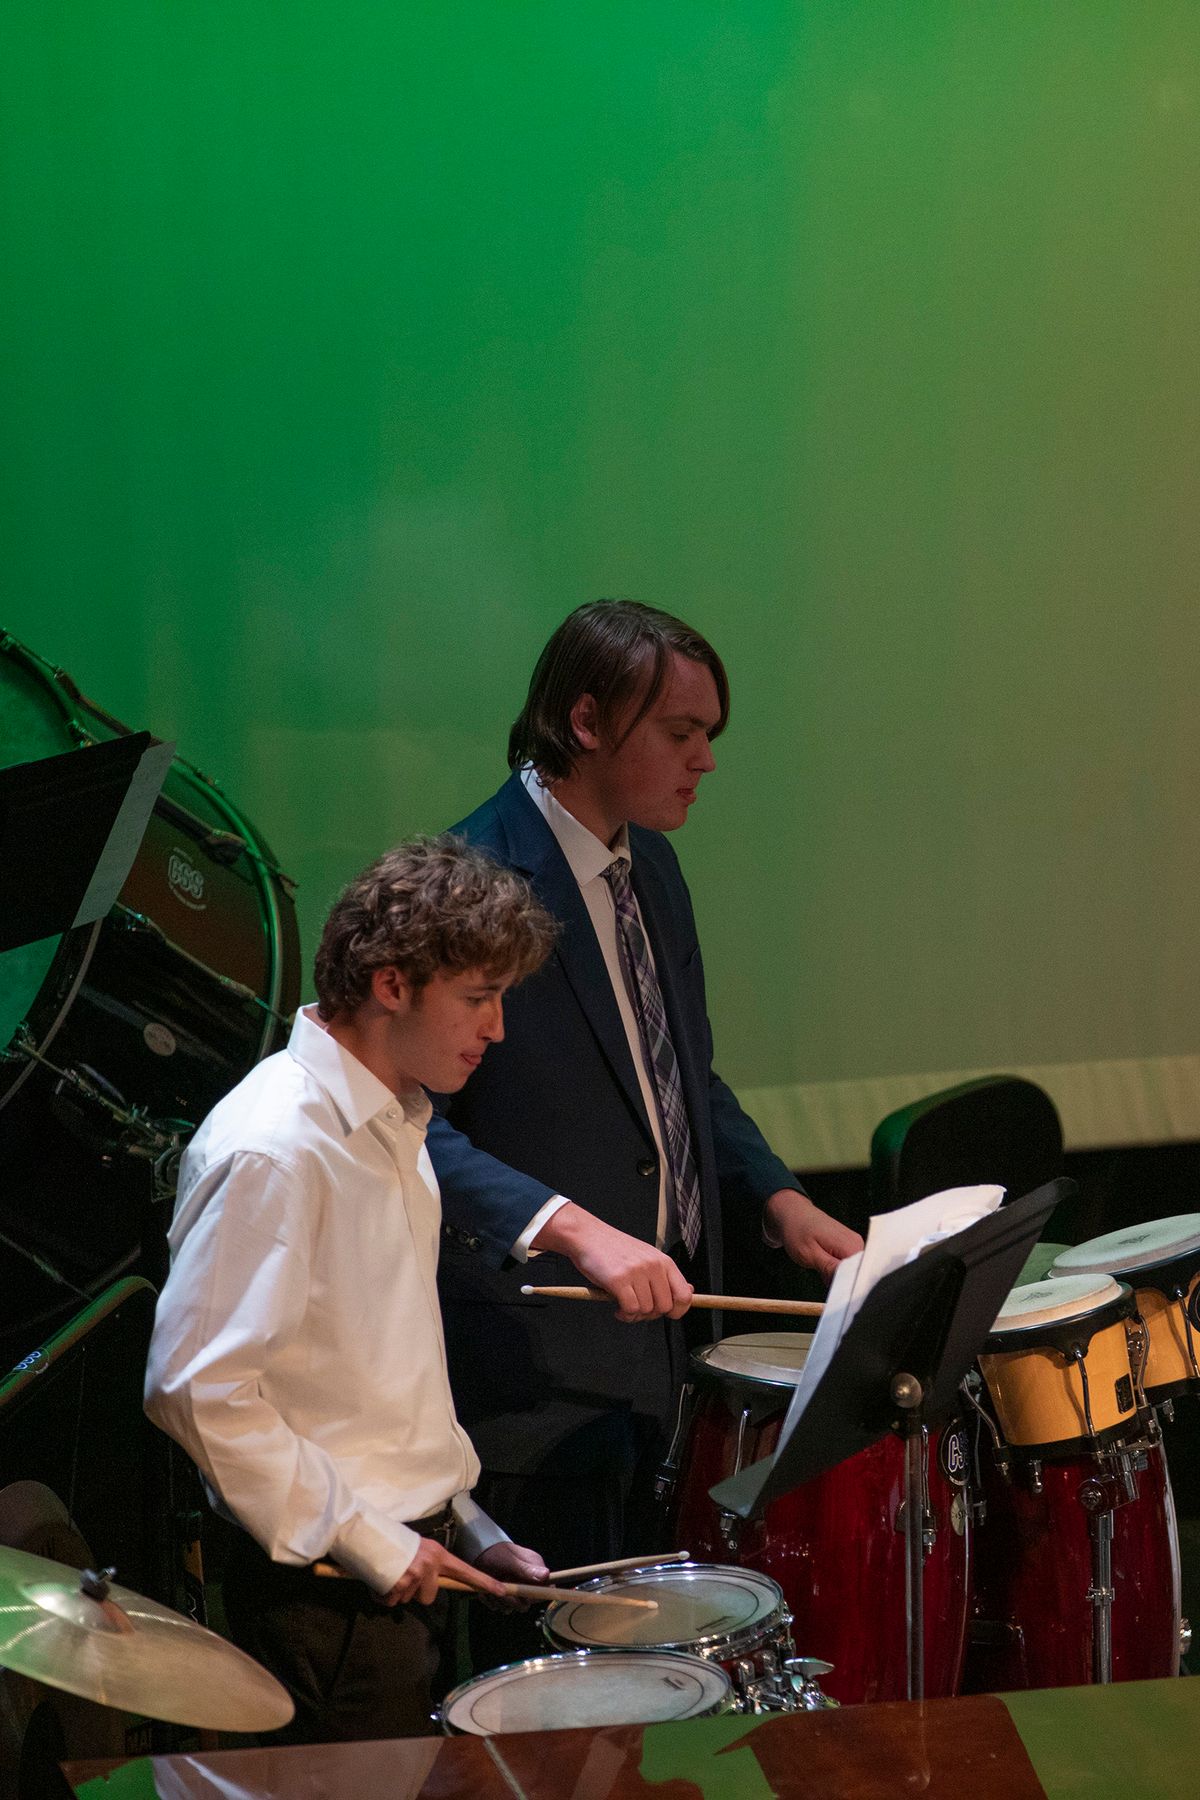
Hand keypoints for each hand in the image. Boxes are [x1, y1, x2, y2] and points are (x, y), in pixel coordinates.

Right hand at [381, 1537, 508, 1607]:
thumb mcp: (418, 1549)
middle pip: (429, 1597)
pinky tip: (379, 1581)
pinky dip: (382, 1597)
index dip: (484, 1582)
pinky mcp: (397, 1587)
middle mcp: (429, 1567)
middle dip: (415, 1592)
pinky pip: (390, 1603)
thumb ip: (429, 1566)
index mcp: (438, 1555)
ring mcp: (414, 1577)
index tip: (503, 1591)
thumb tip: (427, 1589)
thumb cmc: (393, 1541)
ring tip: (389, 1573)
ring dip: (396, 1592)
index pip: (465, 1571)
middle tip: (402, 1574)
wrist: (369, 1534)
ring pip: (408, 1600)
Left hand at [471, 1539, 549, 1609]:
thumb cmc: (496, 1552)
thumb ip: (527, 1570)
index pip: (545, 1589)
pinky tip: (486, 1592)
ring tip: (491, 1590)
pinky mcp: (504, 1595)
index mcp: (535, 1570)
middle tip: (501, 1590)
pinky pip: (500, 1607)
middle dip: (512, 1601)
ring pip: (513, 1607)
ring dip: (500, 1602)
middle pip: (527, 1603)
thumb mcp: (510, 1561)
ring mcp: (516, 1589)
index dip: (535, 1596)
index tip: (522, 1594)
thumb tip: (547, 1575)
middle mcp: (528, 1581)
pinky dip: (492, 1602)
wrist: (479, 1551)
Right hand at [532, 1202, 692, 1321]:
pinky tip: (617, 1308)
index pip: (684, 1295)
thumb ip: (665, 1277)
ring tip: (624, 1306)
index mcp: (663, 1261)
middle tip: (638, 1309)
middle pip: (664, 1307)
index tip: (667, 1313)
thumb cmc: (614, 1249)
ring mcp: (636, 1272)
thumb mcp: (646, 1258)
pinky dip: (624, 1315)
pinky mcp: (618, 1280)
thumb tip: (689, 1293)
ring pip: (646, 1310)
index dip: (678, 1311)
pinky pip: (630, 1310)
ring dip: (634, 1315)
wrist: (588, 1236)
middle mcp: (653, 1266)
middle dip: (651, 1314)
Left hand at [763, 1190, 863, 1282]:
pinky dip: (835, 1270)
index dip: (847, 1286)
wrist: (792, 1213)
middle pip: (856, 1275)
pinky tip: (824, 1264)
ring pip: (850, 1272)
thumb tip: (846, 1283)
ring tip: (821, 1266)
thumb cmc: (797, 1230)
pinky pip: (846, 1266)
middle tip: (822, 1275)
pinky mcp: (848, 1246)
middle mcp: (857, 1243)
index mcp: (850, 1245)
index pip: (860, 1274)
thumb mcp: (809, 1254)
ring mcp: (854, 1244)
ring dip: (836, 1276)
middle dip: (841, 1282)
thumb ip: (830, 1268)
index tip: (834, 1289)